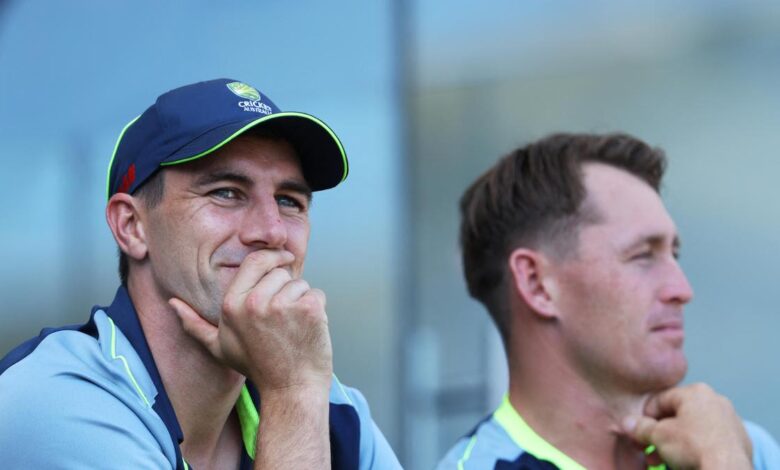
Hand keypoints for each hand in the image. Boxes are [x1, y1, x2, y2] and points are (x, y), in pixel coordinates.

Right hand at [169, 249, 332, 393]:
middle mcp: (254, 302)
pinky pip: (317, 294)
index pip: (255, 261)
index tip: (284, 259)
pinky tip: (307, 330)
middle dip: (287, 289)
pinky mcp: (307, 309)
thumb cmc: (257, 367)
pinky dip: (317, 309)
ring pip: (300, 284)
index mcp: (232, 305)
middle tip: (284, 319)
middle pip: (280, 272)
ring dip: (302, 301)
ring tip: (293, 328)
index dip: (272, 256)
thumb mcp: (220, 347)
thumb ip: (195, 324)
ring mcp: (282, 305)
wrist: (290, 390)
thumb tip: (172, 303)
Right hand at [623, 383, 751, 469]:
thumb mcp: (658, 436)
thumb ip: (640, 427)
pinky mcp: (739, 440)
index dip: (644, 418)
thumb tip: (627, 423)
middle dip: (660, 435)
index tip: (638, 432)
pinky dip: (695, 449)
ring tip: (664, 460)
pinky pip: (709, 440)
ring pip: (693, 429)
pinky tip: (687, 462)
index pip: (660, 400)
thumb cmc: (695, 448)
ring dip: (675, 444)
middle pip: (677, 416)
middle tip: (648, 450)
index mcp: (696, 392)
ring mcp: (730, 420)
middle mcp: (715, 401)